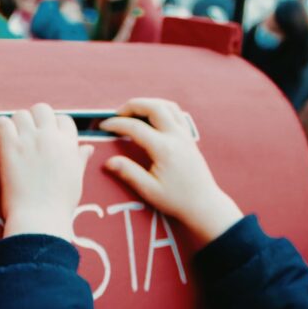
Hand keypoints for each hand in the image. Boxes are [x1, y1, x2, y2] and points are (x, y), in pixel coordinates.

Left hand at [0, 103, 94, 240]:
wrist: (40, 218)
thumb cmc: (60, 205)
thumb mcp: (76, 180)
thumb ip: (79, 159)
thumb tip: (87, 148)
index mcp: (69, 145)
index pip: (64, 120)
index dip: (55, 127)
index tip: (48, 138)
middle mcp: (50, 137)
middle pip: (42, 109)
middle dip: (36, 119)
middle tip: (30, 135)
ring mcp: (30, 140)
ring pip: (21, 114)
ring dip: (18, 123)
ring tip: (15, 138)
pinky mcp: (10, 147)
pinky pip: (2, 122)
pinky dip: (0, 127)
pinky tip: (2, 138)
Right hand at [99, 98, 242, 244]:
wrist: (204, 204)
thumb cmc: (177, 200)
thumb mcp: (149, 190)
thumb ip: (128, 173)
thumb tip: (109, 162)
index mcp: (164, 149)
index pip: (135, 127)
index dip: (116, 124)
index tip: (103, 127)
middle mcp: (176, 137)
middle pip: (153, 107)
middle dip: (132, 105)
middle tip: (117, 114)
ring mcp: (185, 135)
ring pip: (167, 106)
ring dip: (148, 104)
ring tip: (133, 113)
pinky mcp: (189, 138)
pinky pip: (176, 113)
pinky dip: (161, 109)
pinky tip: (152, 118)